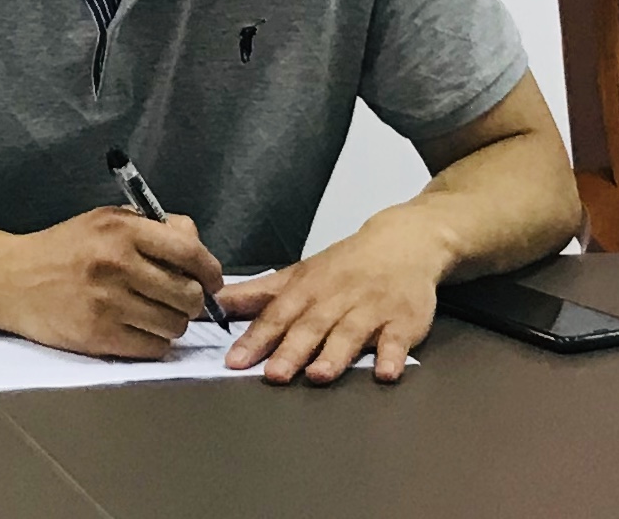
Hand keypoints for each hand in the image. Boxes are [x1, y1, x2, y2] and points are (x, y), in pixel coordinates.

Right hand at [0, 207, 223, 360]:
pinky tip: (139, 329)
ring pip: (174, 325)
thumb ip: (155, 227)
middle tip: (180, 299)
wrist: (12, 280)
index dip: (211, 271)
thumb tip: (198, 248)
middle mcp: (118, 264)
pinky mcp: (99, 336)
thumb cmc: (64, 248)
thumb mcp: (107, 220)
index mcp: (123, 230)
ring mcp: (108, 303)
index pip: (191, 253)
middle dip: (193, 301)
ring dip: (173, 323)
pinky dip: (154, 342)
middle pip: (189, 295)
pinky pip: (152, 348)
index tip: (211, 280)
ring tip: (155, 313)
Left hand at [218, 211, 442, 384]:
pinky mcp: (403, 321)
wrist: (403, 241)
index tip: (235, 361)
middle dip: (291, 351)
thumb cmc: (343, 266)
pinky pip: (398, 340)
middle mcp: (336, 299)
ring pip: (350, 333)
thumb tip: (214, 304)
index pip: (276, 315)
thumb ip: (257, 295)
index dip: (255, 339)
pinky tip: (385, 373)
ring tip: (319, 376)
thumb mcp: (297, 275)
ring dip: (335, 355)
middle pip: (311, 326)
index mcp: (307, 289)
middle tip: (274, 375)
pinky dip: (392, 355)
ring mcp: (371, 310)